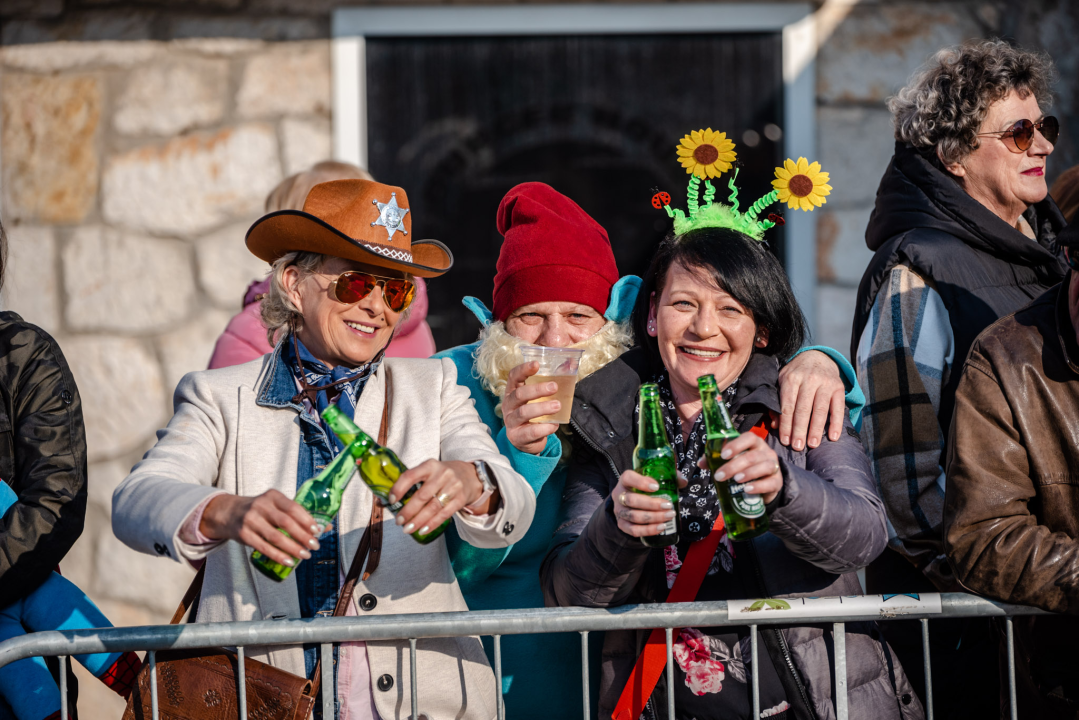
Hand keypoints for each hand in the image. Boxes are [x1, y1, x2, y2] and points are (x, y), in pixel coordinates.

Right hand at [199, 491, 326, 567]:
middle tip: (314, 546)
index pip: (293, 507)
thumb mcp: (275, 506)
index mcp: (273, 496)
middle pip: (286, 522)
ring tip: (305, 555)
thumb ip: (297, 515)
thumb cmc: (259, 510)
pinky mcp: (243, 534)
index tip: (317, 531)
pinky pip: (264, 547)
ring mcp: (251, 520)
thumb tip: (325, 528)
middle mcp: (261, 506)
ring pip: (275, 536)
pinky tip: (289, 561)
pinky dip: (278, 556)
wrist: (228, 513)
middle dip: (303, 536)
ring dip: (293, 548)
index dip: (307, 520)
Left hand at [388, 460, 497, 535]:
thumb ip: (409, 484)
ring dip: (419, 520)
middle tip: (398, 521)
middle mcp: (442, 474)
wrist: (470, 475)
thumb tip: (381, 502)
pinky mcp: (460, 499)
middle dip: (408, 510)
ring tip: (407, 529)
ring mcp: (453, 487)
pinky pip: (444, 514)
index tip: (390, 500)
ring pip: (433, 507)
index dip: (399, 488)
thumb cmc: (441, 475)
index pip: (411, 475)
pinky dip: (432, 524)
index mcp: (430, 465)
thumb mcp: (427, 472)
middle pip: (422, 495)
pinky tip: (422, 530)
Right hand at [502, 361, 560, 453]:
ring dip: (542, 408)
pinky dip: (544, 428)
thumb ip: (547, 385)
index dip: (523, 369)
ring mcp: (511, 422)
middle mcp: (508, 405)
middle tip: (554, 387)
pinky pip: (531, 431)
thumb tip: (569, 366)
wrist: (527, 441)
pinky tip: (554, 425)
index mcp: (512, 392)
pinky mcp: (517, 436)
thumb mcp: (536, 399)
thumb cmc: (534, 415)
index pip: (513, 377)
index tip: (536, 364)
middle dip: (537, 389)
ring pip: (524, 412)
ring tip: (557, 405)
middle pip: (519, 394)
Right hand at [611, 469, 687, 537]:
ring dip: (654, 517)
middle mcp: (619, 495)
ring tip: (669, 516)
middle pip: (631, 500)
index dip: (640, 482)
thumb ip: (669, 477)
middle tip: (668, 505)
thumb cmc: (646, 488)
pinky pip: (633, 530)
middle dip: (652, 504)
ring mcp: (619, 511)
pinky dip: (649, 530)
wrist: (633, 503)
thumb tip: (683, 481)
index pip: (628, 478)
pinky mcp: (622, 524)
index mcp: (625, 480)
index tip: (656, 486)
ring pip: (633, 516)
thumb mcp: (654, 479)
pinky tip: (661, 527)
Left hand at [702, 432, 782, 503]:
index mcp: (754, 444)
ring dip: (748, 473)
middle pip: (752, 456)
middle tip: (719, 476)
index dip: (736, 445)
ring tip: (735, 480)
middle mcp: (766, 452)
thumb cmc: (744, 468)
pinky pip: (770, 482)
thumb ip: (715, 460)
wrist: (763, 486)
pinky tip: (747, 489)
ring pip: (764, 466)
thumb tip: (701, 463)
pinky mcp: (777, 482)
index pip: (749, 437)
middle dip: (734, 466)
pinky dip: (758, 486)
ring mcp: (774, 466)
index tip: (723, 455)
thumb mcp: (730, 462)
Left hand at [776, 350, 844, 449]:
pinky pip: (838, 408)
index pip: (787, 406)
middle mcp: (809, 380)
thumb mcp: (783, 382)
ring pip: (820, 410)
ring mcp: (826, 383)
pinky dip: (836, 423)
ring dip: (816, 430)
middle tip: (797, 447)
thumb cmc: (797, 374)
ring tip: (813, 445)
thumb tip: (774, 425)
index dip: (786, 425)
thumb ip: (777, 401)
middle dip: (800, 430)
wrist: (817, 357)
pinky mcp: (839, 388)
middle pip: (803, 409)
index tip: (785, 441)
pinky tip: (833, 437)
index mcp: (792, 379)